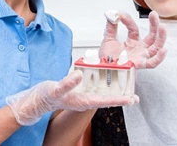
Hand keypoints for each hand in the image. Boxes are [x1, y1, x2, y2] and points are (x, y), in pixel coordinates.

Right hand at [6, 70, 138, 125]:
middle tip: (135, 97)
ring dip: (116, 92)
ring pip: (104, 94)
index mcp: (83, 101)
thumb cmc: (48, 96)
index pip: (105, 101)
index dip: (119, 100)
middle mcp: (86, 99)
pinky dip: (106, 85)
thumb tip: (79, 76)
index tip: (131, 100)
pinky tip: (111, 81)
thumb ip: (67, 83)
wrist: (41, 98)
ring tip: (128, 89)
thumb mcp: (56, 89)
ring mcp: (85, 95)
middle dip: (122, 98)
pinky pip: (97, 88)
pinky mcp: (83, 89)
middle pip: (108, 99)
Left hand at [100, 10, 166, 68]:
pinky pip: (153, 63)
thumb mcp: (108, 39)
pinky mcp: (140, 65)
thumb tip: (112, 14)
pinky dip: (159, 57)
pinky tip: (163, 49)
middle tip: (153, 14)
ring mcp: (141, 56)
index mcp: (132, 42)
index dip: (128, 20)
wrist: (103, 71)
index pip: (134, 28)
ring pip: (156, 46)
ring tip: (162, 26)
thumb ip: (110, 27)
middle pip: (151, 35)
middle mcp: (139, 48)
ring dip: (161, 36)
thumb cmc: (107, 59)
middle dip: (154, 24)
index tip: (121, 14)